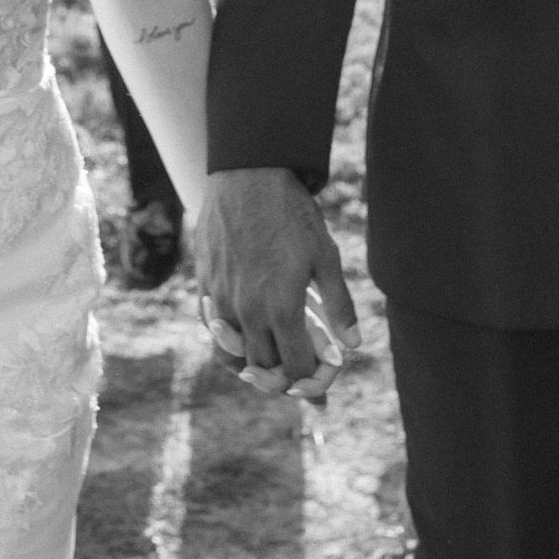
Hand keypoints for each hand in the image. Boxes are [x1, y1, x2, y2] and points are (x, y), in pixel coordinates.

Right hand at [194, 167, 360, 402]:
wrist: (247, 175)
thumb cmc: (292, 213)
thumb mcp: (325, 254)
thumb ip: (339, 303)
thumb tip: (353, 345)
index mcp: (281, 308)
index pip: (296, 368)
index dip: (312, 383)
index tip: (322, 383)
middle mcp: (247, 311)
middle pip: (264, 369)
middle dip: (284, 381)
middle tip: (300, 379)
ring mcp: (222, 299)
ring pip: (232, 355)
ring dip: (253, 368)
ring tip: (270, 368)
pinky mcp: (205, 284)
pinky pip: (213, 330)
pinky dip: (227, 344)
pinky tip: (242, 341)